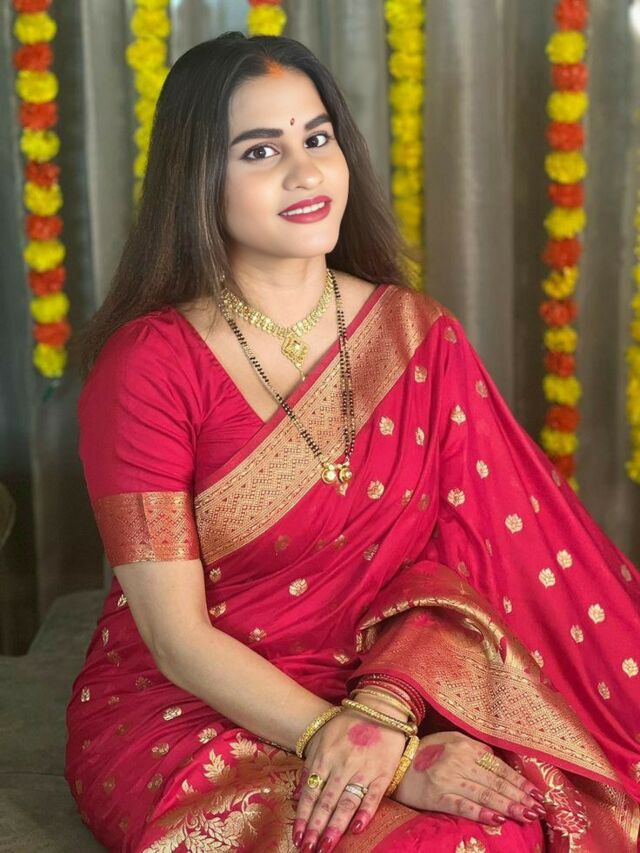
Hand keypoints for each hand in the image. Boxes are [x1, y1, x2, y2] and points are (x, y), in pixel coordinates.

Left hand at [292, 702, 407, 852]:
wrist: (380, 708)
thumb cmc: (348, 724)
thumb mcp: (322, 739)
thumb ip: (310, 766)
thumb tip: (297, 796)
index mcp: (324, 757)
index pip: (310, 793)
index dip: (303, 816)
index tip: (297, 836)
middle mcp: (341, 766)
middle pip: (326, 802)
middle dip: (315, 828)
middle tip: (307, 849)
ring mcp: (363, 770)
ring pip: (346, 803)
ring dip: (335, 827)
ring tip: (326, 847)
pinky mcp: (383, 773)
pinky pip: (373, 796)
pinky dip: (365, 813)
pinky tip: (357, 829)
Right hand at [392, 731, 546, 826]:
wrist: (396, 763)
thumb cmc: (427, 752)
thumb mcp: (451, 740)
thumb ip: (475, 749)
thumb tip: (498, 761)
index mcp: (464, 745)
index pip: (498, 766)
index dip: (518, 781)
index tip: (536, 794)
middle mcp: (458, 760)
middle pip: (494, 780)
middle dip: (518, 796)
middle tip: (538, 808)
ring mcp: (447, 777)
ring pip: (483, 792)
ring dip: (506, 805)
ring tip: (525, 815)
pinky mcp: (436, 794)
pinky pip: (462, 804)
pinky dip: (480, 811)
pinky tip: (496, 818)